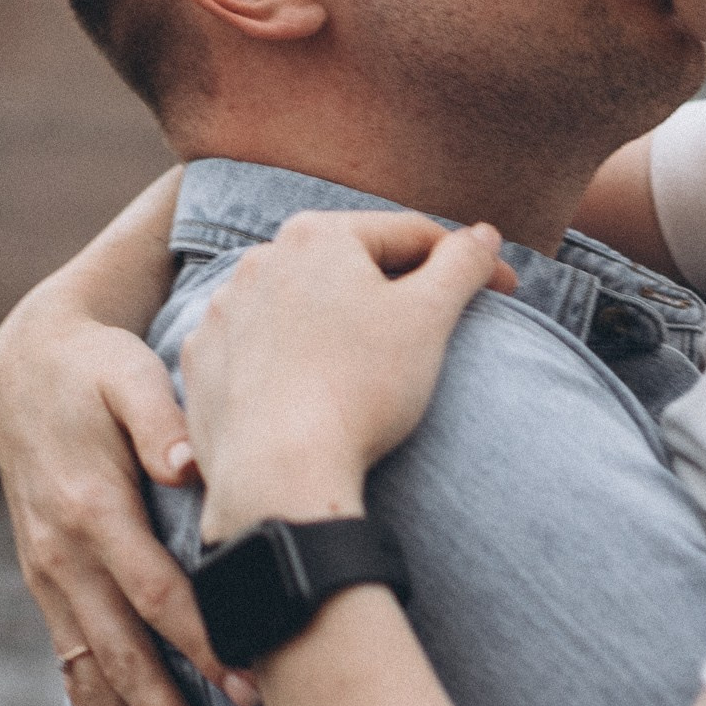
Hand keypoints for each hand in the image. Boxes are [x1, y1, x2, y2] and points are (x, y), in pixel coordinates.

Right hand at [0, 288, 247, 705]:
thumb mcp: (126, 371)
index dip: (201, 642)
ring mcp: (50, 579)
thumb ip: (159, 413)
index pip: (154, 592)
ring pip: (92, 681)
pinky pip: (70, 673)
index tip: (249, 686)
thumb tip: (188, 462)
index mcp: (91, 506)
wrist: (25, 366)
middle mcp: (63, 556)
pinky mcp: (48, 589)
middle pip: (122, 658)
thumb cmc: (96, 367)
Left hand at [181, 212, 513, 543]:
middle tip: (438, 328)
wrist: (279, 471)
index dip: (464, 262)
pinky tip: (314, 388)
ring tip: (371, 365)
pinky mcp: (202, 363)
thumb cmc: (360, 386)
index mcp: (316, 235)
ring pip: (301, 307)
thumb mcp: (430, 316)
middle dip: (397, 290)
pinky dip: (290, 360)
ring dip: (338, 324)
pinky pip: (259, 349)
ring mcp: (223, 312)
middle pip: (351, 267)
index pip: (410, 236)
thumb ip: (462, 263)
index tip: (503, 292)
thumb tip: (483, 235)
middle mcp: (259, 260)